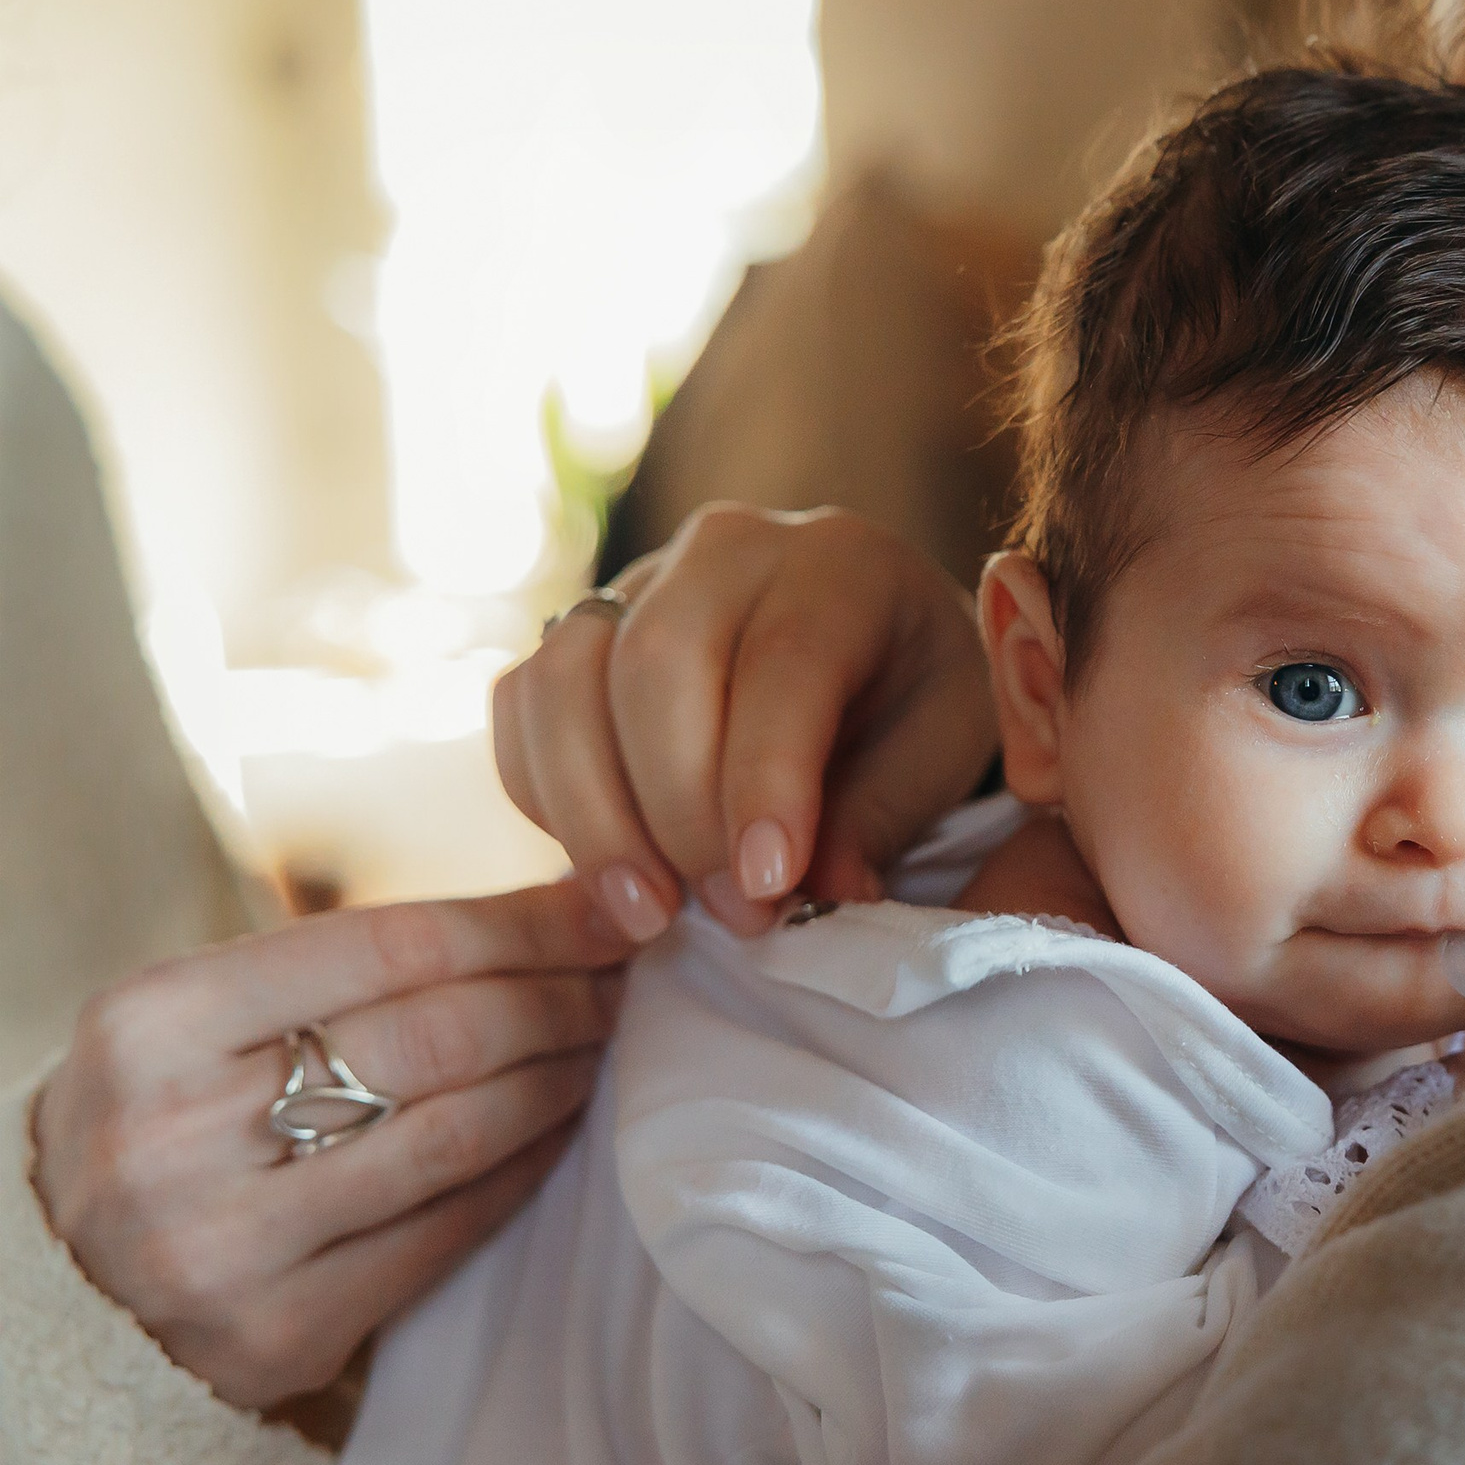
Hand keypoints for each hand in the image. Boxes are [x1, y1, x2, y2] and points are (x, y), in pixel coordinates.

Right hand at [30, 881, 630, 1409]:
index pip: (394, 945)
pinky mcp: (277, 1332)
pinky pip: (448, 1229)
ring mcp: (224, 1245)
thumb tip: (555, 904)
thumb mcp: (208, 1014)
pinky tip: (556, 1127)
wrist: (65, 1286)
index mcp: (154, 1021)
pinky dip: (524, 1166)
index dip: (524, 922)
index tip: (606, 908)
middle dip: (559, 996)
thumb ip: (351, 963)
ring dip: (559, 1078)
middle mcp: (175, 1134)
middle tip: (620, 976)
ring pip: (458, 1134)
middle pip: (440, 1035)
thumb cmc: (174, 1113)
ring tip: (597, 1042)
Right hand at [494, 504, 998, 940]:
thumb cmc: (912, 708)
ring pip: (566, 681)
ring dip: (596, 816)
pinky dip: (547, 798)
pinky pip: (522, 706)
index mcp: (841, 564)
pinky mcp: (572, 630)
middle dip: (680, 812)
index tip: (768, 885)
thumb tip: (820, 892)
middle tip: (733, 916)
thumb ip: (880, 816)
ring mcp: (636, 580)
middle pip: (656, 666)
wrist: (872, 658)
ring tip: (651, 915)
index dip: (765, 781)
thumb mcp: (941, 754)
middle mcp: (728, 548)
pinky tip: (610, 867)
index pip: (785, 660)